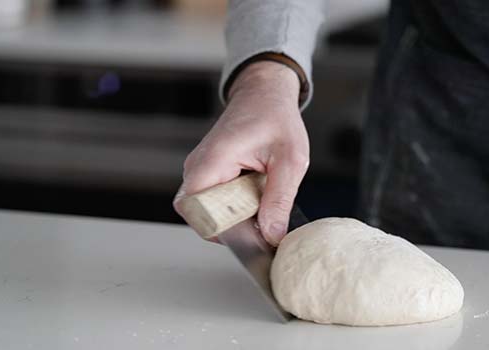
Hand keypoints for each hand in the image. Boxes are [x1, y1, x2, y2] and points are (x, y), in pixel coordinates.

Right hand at [174, 61, 308, 245]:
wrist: (264, 95)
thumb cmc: (276, 119)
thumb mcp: (290, 161)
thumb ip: (280, 200)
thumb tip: (273, 236)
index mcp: (213, 161)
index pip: (199, 213)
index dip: (225, 231)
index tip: (254, 234)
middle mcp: (197, 167)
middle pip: (200, 218)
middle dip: (232, 228)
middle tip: (262, 219)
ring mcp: (199, 171)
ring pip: (206, 212)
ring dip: (234, 217)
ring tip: (260, 201)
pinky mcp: (207, 174)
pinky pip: (213, 202)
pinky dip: (234, 207)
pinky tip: (255, 196)